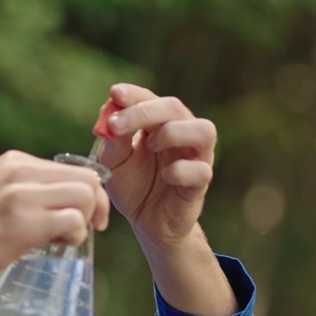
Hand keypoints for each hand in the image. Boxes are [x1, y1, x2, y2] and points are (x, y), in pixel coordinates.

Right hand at [0, 150, 109, 294]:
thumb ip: (24, 192)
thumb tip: (64, 203)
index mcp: (13, 162)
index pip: (73, 168)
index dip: (87, 194)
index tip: (83, 217)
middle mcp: (18, 171)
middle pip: (86, 179)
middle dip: (95, 206)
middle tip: (85, 230)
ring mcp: (21, 195)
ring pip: (85, 196)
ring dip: (85, 221)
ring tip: (64, 239)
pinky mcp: (23, 222)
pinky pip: (74, 220)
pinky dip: (76, 236)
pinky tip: (58, 247)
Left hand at [92, 84, 215, 247]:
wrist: (146, 222)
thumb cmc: (133, 186)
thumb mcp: (114, 163)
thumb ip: (114, 141)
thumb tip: (111, 115)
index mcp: (159, 124)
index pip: (150, 98)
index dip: (134, 94)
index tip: (115, 94)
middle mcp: (182, 134)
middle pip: (175, 107)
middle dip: (144, 111)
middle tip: (116, 125)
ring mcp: (195, 157)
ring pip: (204, 130)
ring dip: (174, 132)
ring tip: (150, 146)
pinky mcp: (200, 184)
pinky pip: (201, 170)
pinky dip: (181, 170)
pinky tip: (164, 176)